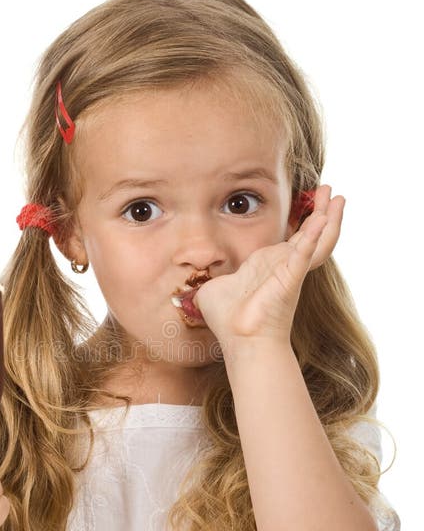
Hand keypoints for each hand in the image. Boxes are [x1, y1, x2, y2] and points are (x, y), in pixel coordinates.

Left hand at [193, 185, 343, 349]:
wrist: (239, 340)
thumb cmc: (228, 320)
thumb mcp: (214, 288)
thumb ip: (209, 276)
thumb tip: (190, 274)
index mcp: (269, 266)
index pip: (292, 239)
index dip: (304, 222)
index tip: (311, 201)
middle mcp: (284, 267)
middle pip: (312, 235)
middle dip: (323, 212)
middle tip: (332, 191)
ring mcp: (290, 272)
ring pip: (318, 241)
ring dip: (329, 219)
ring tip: (339, 198)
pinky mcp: (290, 278)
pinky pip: (305, 254)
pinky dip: (315, 237)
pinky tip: (323, 219)